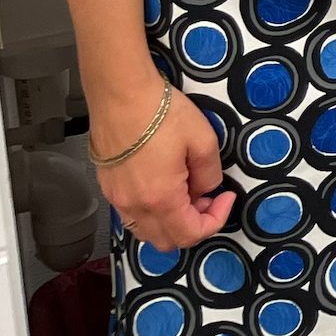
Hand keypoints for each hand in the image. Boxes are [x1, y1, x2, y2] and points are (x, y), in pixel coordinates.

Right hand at [92, 71, 233, 253]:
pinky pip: (132, 214)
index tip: (226, 197)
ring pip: (146, 230)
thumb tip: (206, 190)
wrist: (121, 94)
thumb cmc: (162, 113)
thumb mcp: (203, 140)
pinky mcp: (108, 186)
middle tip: (207, 196)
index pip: (190, 234)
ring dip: (171, 220)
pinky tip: (164, 183)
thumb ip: (210, 173)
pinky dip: (152, 211)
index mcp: (160, 199)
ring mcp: (117, 198)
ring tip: (187, 189)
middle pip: (166, 240)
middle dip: (192, 225)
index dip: (215, 220)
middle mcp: (134, 207)